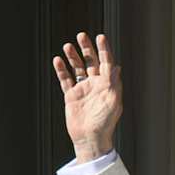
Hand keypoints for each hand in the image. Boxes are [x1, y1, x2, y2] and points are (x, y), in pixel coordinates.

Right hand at [52, 32, 121, 162]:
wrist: (90, 139)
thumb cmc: (105, 122)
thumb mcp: (112, 102)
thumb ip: (113, 83)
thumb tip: (116, 66)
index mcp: (107, 84)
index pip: (106, 62)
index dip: (104, 49)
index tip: (100, 36)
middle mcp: (95, 84)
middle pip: (91, 61)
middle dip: (86, 48)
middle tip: (81, 36)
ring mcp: (83, 89)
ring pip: (77, 68)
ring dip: (73, 57)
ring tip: (67, 46)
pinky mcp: (71, 96)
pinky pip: (65, 80)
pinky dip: (61, 70)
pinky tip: (57, 60)